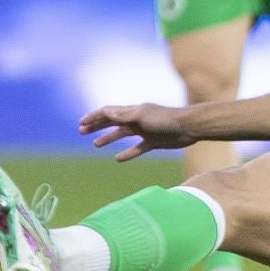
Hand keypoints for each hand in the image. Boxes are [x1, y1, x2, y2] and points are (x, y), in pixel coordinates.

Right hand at [79, 102, 196, 161]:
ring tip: (95, 145)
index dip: (94, 117)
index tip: (81, 123)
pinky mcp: (152, 142)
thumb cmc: (166, 120)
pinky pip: (136, 148)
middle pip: (112, 122)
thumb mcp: (142, 116)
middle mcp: (136, 119)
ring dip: (108, 138)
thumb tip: (106, 112)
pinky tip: (118, 159)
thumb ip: (124, 116)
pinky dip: (127, 153)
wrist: (188, 127)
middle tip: (82, 132)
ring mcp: (144, 131)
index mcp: (132, 111)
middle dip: (96, 126)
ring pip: (122, 135)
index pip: (108, 112)